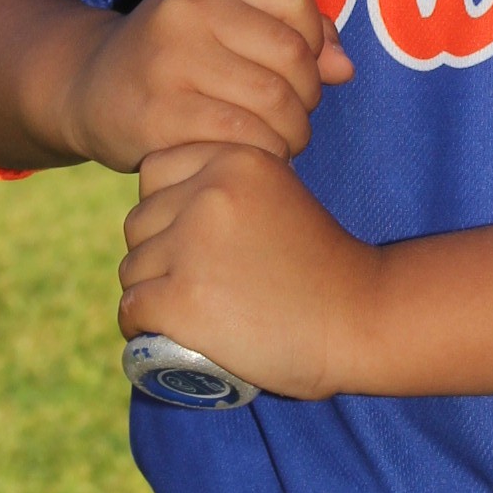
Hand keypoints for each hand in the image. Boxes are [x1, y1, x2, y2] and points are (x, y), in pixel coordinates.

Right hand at [59, 0, 353, 173]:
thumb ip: (292, 34)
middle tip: (293, 116)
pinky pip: (243, 138)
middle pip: (291, 56)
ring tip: (279, 140)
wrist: (87, 87)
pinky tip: (252, 155)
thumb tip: (344, 68)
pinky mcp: (160, 114)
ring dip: (292, 132)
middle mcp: (185, 8)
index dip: (314, 42)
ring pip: (274, 102)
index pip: (296, 0)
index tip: (298, 69)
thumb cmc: (176, 56)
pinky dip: (263, 153)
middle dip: (307, 96)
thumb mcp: (225, 23)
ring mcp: (169, 61)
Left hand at [118, 143, 374, 400]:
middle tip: (193, 283)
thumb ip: (233, 186)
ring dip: (148, 293)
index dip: (166, 208)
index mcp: (236, 159)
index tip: (192, 239)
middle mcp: (209, 193)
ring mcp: (192, 246)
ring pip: (132, 268)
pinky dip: (140, 326)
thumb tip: (172, 202)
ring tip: (184, 312)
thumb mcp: (281, 195)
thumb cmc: (324, 265)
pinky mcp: (183, 299)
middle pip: (139, 222)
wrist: (360, 318)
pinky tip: (161, 333)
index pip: (155, 172)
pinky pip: (132, 309)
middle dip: (155, 254)